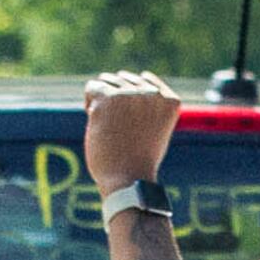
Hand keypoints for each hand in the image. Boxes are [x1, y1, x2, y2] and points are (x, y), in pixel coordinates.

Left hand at [84, 71, 184, 193]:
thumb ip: (149, 104)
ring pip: (107, 81)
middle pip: (124, 79)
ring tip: (110, 127)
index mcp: (170, 100)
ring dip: (103, 101)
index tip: (133, 125)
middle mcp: (153, 93)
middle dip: (116, 100)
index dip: (132, 101)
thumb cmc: (139, 160)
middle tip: (120, 130)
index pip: (144, 80)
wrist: (129, 180)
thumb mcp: (154, 128)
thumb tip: (139, 79)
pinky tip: (97, 122)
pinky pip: (92, 87)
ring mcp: (130, 95)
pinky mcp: (108, 99)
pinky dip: (89, 103)